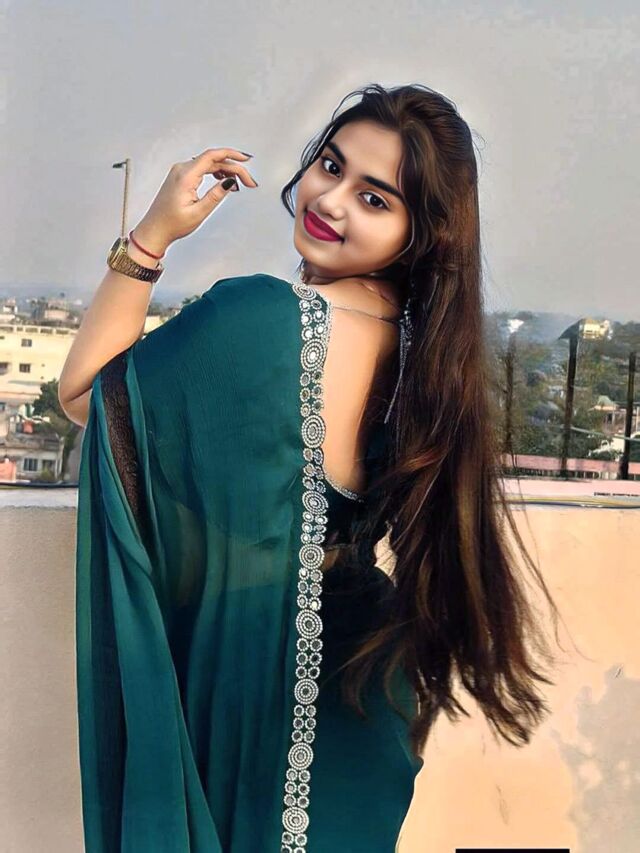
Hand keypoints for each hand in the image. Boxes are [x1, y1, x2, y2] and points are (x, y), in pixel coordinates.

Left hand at [132, 147, 258, 252]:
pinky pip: (201, 168)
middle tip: (248, 182)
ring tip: (239, 183)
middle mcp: (181, 169)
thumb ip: (215, 195)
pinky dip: (215, 172)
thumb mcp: (198, 212)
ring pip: (208, 164)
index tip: (246, 160)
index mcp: (185, 176)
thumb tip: (229, 182)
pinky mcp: (180, 176)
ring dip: (225, 170)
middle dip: (233, 168)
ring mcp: (180, 172)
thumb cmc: (171, 224)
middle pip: (213, 160)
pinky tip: (223, 181)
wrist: (154, 229)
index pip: (212, 157)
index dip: (232, 155)